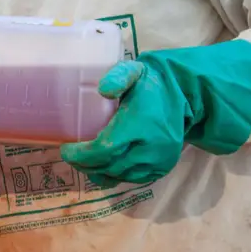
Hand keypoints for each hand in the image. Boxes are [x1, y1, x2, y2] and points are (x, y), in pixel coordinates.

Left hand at [59, 41, 250, 188]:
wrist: (183, 98)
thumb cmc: (150, 85)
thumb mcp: (134, 71)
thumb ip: (117, 76)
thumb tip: (103, 90)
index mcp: (140, 124)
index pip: (105, 148)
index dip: (82, 154)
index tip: (66, 148)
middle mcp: (150, 148)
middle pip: (109, 166)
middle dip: (85, 164)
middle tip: (70, 155)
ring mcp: (158, 162)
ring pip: (120, 176)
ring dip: (97, 172)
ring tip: (83, 162)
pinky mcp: (162, 169)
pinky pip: (132, 180)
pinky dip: (115, 176)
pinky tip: (102, 168)